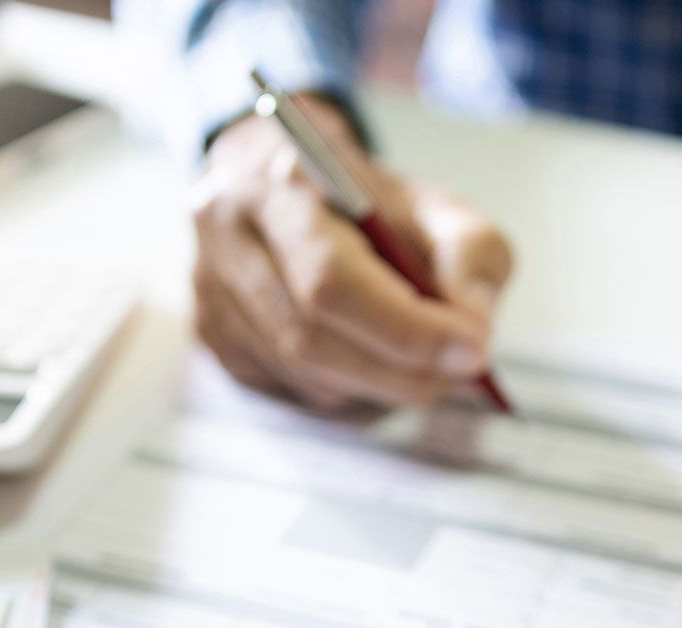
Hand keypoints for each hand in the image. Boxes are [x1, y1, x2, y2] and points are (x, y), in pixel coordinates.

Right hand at [190, 100, 512, 411]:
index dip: (405, 328)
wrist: (283, 181)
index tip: (472, 350)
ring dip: (377, 387)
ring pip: (304, 375)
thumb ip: (470, 256)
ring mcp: (209, 291)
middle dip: (399, 370)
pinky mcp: (212, 336)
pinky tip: (373, 368)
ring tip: (423, 368)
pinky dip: (347, 393)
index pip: (333, 280)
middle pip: (312, 339)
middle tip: (459, 374)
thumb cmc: (363, 200)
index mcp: (279, 183)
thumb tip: (472, 335)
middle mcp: (226, 236)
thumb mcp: (434, 206)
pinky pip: (290, 391)